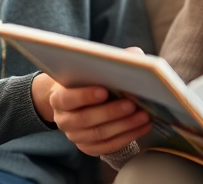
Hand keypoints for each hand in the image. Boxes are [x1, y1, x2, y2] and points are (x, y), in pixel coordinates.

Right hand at [36, 46, 152, 155]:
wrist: (76, 98)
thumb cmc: (87, 79)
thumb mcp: (93, 67)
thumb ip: (112, 58)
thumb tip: (135, 56)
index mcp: (59, 97)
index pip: (67, 99)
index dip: (85, 96)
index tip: (104, 90)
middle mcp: (64, 119)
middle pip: (85, 119)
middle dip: (111, 112)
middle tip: (132, 104)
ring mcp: (75, 135)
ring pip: (99, 135)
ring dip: (124, 126)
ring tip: (143, 116)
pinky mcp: (88, 147)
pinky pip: (107, 147)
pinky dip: (127, 137)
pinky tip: (142, 127)